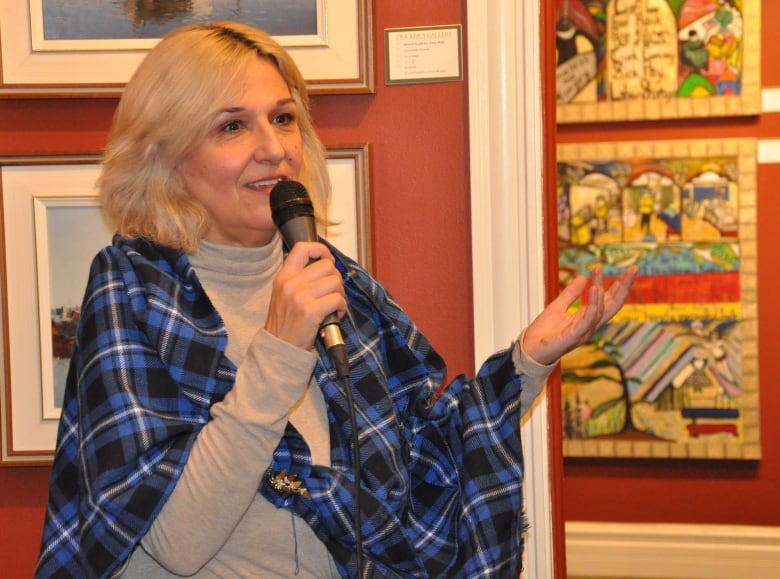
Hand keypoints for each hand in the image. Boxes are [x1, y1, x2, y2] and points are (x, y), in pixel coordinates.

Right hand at [264, 242, 346, 349]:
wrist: (279, 347)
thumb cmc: (285, 322)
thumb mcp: (284, 293)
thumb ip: (300, 277)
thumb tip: (326, 265)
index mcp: (284, 276)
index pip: (302, 248)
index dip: (321, 249)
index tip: (328, 259)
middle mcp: (291, 283)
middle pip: (327, 266)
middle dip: (336, 279)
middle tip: (332, 292)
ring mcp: (300, 297)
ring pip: (335, 282)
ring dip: (340, 294)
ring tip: (333, 305)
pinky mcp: (311, 311)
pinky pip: (337, 300)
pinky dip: (341, 308)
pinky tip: (334, 314)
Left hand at [522, 266, 637, 364]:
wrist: (529, 349)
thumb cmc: (544, 333)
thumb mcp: (558, 306)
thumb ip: (570, 294)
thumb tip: (582, 277)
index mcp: (588, 318)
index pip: (608, 300)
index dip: (618, 285)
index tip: (628, 269)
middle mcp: (590, 325)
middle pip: (613, 305)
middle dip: (623, 287)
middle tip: (634, 269)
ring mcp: (584, 331)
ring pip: (601, 310)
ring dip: (602, 290)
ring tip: (598, 271)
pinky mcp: (574, 336)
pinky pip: (588, 319)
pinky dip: (593, 305)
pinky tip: (594, 289)